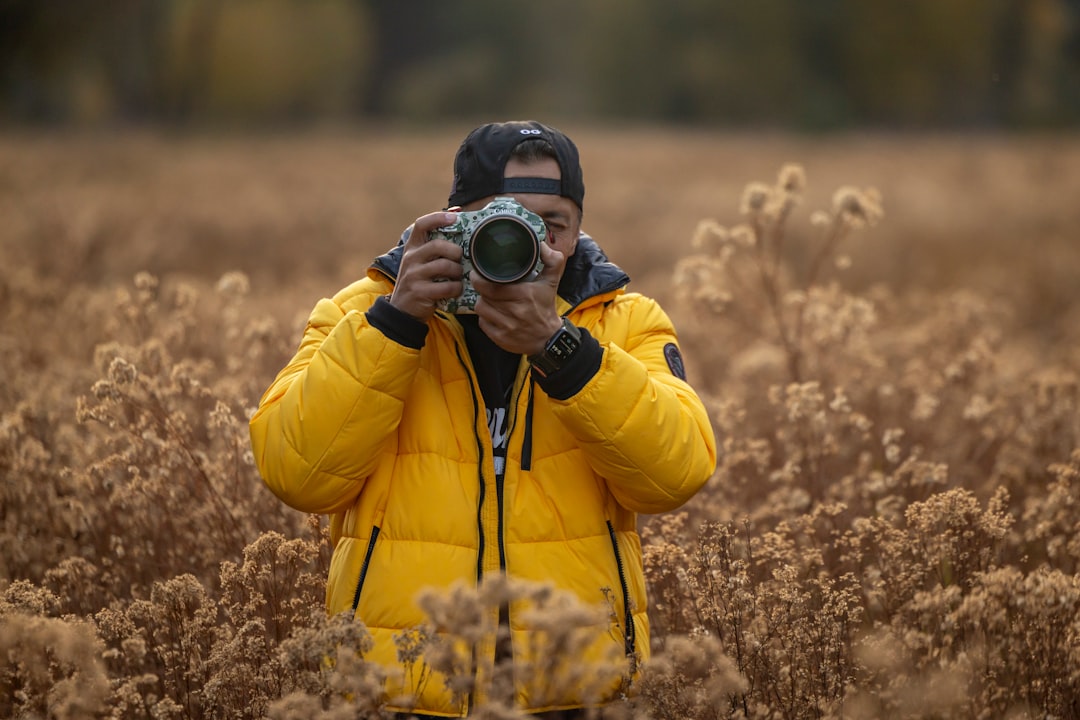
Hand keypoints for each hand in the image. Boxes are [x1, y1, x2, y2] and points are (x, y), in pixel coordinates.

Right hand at [389, 211, 463, 321]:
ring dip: (457, 272)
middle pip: (438, 245)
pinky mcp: (419, 292)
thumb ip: (434, 247)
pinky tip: (455, 290)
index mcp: (412, 247)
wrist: (402, 311)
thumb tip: (456, 217)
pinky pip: (446, 287)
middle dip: (455, 251)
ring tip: (458, 277)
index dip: (438, 218)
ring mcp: (413, 275)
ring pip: (444, 266)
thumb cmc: (419, 282)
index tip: (454, 217)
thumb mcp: (421, 262)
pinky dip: (456, 289)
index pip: (422, 225)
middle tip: (460, 259)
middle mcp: (410, 258)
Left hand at [472, 239, 566, 354]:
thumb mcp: (552, 282)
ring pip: (480, 308)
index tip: (478, 274)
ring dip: (483, 302)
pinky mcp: (500, 338)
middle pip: (483, 296)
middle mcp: (514, 312)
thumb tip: (542, 245)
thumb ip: (552, 260)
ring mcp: (506, 326)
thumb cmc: (546, 307)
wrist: (549, 339)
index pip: (490, 286)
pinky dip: (485, 318)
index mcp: (524, 295)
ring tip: (490, 299)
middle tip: (485, 285)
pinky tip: (493, 314)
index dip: (479, 279)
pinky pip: (482, 323)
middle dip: (482, 289)